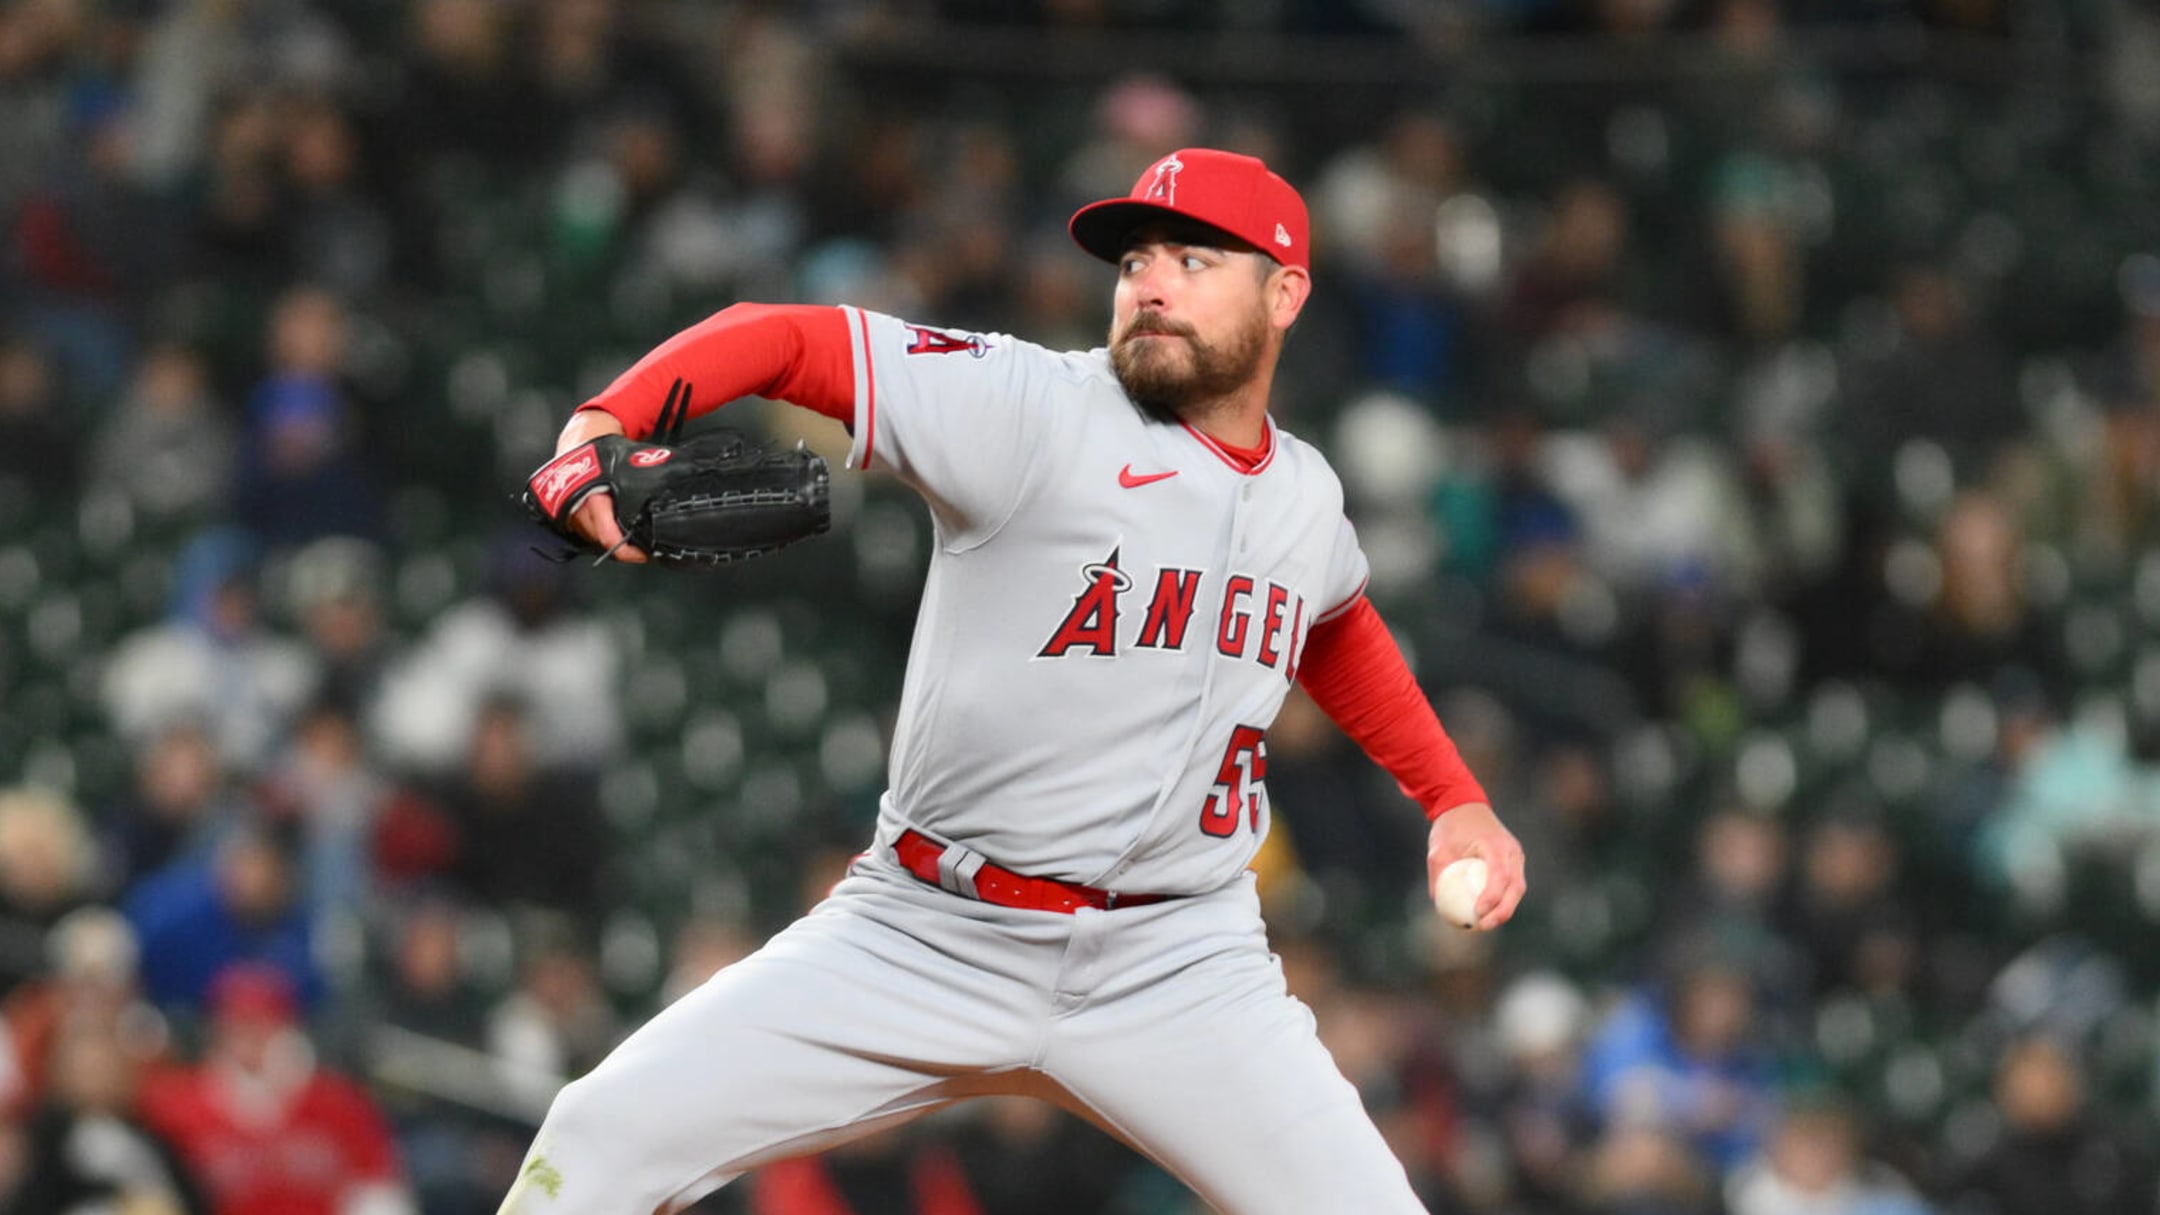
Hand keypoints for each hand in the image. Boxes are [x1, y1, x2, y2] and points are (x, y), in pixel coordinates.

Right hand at [556, 410, 647, 562]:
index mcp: (594, 498)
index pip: (609, 536)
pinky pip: (586, 533)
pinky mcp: (565, 518)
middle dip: (624, 546)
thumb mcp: (629, 460)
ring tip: (630, 536)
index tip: (644, 554)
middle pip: (603, 541)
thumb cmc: (603, 452)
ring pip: (594, 539)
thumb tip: (682, 470)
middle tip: (643, 547)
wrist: (576, 442)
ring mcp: (569, 515)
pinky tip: (614, 528)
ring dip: (612, 540)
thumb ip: (648, 470)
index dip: (628, 551)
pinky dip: (601, 532)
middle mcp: (578, 510)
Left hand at [1426, 802, 1525, 930]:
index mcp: (1496, 844)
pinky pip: (1512, 884)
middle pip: (1516, 887)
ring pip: (1517, 888)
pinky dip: (1502, 899)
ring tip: (1485, 924)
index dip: (1492, 898)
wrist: (1464, 804)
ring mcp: (1516, 855)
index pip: (1500, 876)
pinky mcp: (1513, 860)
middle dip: (1503, 911)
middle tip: (1484, 926)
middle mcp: (1512, 850)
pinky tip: (1486, 913)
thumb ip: (1438, 875)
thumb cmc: (1450, 827)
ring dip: (1505, 908)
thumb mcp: (1438, 849)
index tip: (1477, 913)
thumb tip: (1438, 904)